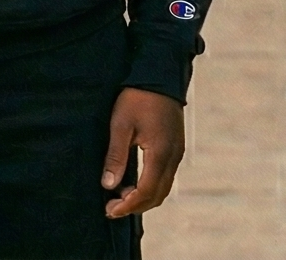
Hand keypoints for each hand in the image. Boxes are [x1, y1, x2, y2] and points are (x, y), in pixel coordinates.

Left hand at [100, 87, 184, 218]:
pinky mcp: (176, 147)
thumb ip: (116, 156)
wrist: (160, 76)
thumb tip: (109, 185)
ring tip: (119, 196)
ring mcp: (177, 152)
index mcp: (160, 153)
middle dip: (135, 206)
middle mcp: (173, 157)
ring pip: (163, 188)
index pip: (146, 192)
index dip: (128, 205)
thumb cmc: (137, 98)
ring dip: (143, 197)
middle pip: (157, 195)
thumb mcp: (120, 125)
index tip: (110, 210)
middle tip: (111, 208)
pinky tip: (132, 182)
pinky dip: (150, 186)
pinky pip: (165, 176)